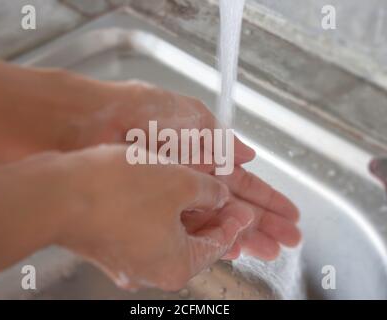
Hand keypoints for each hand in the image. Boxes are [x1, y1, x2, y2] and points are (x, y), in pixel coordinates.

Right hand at [53, 145, 254, 290]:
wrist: (57, 193)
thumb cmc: (118, 191)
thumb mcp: (180, 182)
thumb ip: (209, 191)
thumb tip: (220, 195)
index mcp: (176, 266)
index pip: (219, 244)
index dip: (237, 221)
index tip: (244, 207)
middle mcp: (152, 270)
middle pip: (194, 242)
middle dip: (215, 218)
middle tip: (228, 201)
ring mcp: (128, 259)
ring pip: (169, 233)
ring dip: (187, 213)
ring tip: (199, 192)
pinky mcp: (110, 245)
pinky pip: (146, 229)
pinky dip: (161, 212)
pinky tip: (165, 191)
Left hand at [64, 80, 300, 259]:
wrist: (96, 122)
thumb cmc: (141, 112)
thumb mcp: (191, 117)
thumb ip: (220, 138)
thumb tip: (249, 153)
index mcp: (204, 153)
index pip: (244, 181)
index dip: (268, 198)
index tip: (289, 213)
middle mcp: (192, 178)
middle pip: (236, 206)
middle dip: (264, 223)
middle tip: (288, 240)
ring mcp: (175, 195)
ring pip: (217, 222)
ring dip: (244, 236)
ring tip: (269, 250)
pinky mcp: (155, 208)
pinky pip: (191, 229)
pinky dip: (212, 239)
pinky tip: (231, 250)